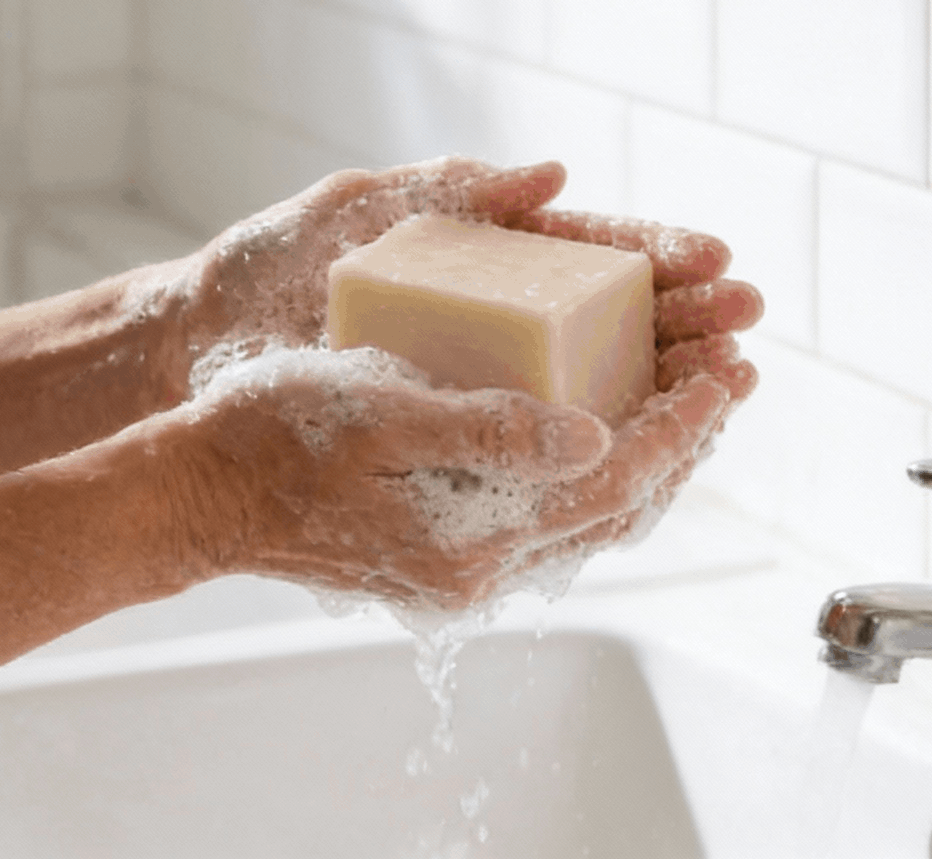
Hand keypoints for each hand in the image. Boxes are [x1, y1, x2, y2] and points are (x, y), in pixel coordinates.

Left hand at [172, 157, 764, 408]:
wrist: (197, 341)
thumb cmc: (270, 265)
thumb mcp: (357, 209)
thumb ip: (446, 189)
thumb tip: (551, 174)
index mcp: (480, 253)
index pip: (587, 254)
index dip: (654, 257)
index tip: (715, 262)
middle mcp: (492, 319)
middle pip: (610, 320)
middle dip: (684, 319)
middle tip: (744, 322)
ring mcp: (477, 382)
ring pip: (593, 388)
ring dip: (662, 385)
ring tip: (725, 382)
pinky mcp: (452, 437)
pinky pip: (540, 446)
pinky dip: (599, 446)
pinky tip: (648, 454)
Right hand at [177, 349, 732, 611]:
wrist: (199, 488)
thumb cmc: (274, 431)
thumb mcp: (379, 409)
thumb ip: (487, 428)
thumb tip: (592, 436)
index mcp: (471, 533)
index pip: (609, 481)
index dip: (677, 425)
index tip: (725, 371)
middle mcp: (478, 561)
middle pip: (614, 505)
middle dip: (682, 437)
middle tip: (732, 370)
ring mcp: (459, 558)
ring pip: (587, 511)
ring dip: (646, 451)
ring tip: (691, 394)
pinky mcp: (440, 542)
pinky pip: (546, 508)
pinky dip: (592, 465)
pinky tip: (604, 425)